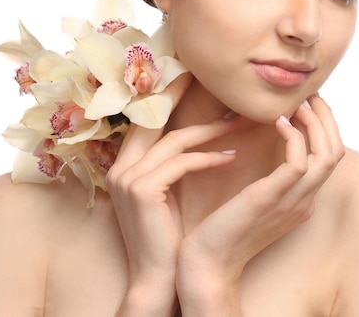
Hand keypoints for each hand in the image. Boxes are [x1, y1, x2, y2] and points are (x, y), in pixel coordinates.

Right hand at [105, 73, 239, 313]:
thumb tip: (196, 139)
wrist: (157, 280)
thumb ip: (171, 165)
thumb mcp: (165, 195)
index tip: (190, 78)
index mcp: (124, 166)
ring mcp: (127, 178)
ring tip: (238, 123)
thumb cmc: (167, 237)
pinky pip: (182, 163)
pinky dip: (208, 158)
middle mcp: (120, 167)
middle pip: (153, 119)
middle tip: (207, 77)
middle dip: (178, 94)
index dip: (166, 98)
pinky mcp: (142, 190)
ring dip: (209, 131)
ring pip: (173, 140)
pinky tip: (231, 157)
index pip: (146, 123)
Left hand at [176, 95, 344, 310]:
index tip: (306, 103)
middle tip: (308, 95)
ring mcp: (293, 201)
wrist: (207, 263)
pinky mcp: (273, 198)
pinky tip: (276, 122)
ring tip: (297, 104)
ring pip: (327, 154)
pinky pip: (300, 161)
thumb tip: (269, 143)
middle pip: (336, 152)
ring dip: (315, 122)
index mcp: (301, 200)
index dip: (323, 126)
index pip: (329, 157)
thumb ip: (269, 177)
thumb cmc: (223, 228)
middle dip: (326, 118)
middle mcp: (305, 201)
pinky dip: (294, 136)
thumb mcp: (255, 199)